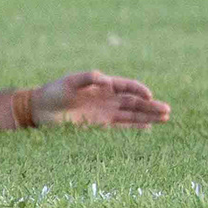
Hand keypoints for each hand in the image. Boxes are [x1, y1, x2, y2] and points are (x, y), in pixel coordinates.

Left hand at [32, 68, 168, 128]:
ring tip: (165, 118)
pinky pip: (120, 127)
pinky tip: (147, 128)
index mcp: (104, 85)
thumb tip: (104, 79)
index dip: (139, 90)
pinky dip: (133, 127)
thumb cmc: (55, 91)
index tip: (149, 95)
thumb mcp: (70, 82)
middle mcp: (108, 99)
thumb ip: (88, 79)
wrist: (40, 108)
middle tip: (168, 110)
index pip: (128, 87)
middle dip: (151, 106)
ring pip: (131, 115)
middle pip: (134, 103)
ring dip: (147, 117)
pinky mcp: (98, 126)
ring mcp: (105, 113)